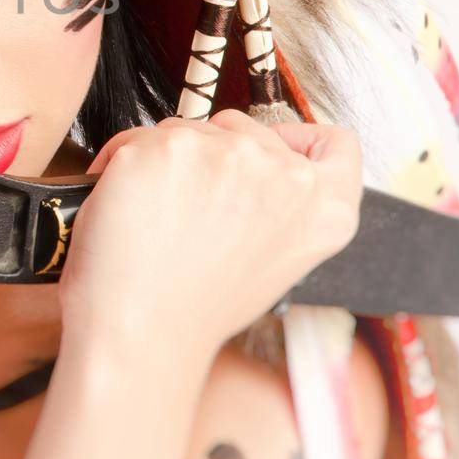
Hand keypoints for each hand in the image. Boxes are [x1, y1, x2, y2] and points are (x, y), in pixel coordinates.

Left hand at [60, 109, 362, 355]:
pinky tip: (123, 202)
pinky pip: (135, 137)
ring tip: (156, 215)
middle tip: (191, 207)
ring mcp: (226, 153)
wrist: (142, 331)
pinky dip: (121, 162)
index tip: (272, 152)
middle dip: (213, 153)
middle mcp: (283, 173)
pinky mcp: (167, 147)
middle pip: (244, 127)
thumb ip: (283, 204)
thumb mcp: (276, 259)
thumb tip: (255, 159)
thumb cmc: (198, 305)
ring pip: (187, 129)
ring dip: (166, 159)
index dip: (300, 140)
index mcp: (323, 208)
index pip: (337, 143)